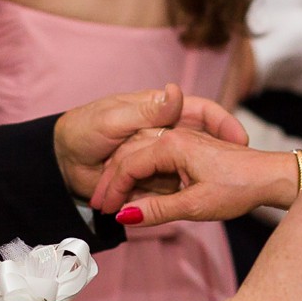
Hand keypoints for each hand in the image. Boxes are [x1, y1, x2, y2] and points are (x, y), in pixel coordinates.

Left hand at [52, 83, 248, 204]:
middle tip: (228, 176)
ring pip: (186, 172)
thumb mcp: (113, 118)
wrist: (60, 161)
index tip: (240, 139)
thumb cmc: (83, 129)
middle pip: (201, 146)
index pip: (202, 111)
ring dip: (192, 185)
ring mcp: (159, 159)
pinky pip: (168, 191)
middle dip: (216, 161)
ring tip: (202, 198)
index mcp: (160, 110)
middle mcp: (164, 133)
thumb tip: (176, 91)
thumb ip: (146, 110)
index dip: (224, 122)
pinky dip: (170, 200)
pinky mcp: (150, 181)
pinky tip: (171, 209)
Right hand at [92, 126, 301, 223]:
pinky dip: (139, 173)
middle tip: (99, 205)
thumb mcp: (195, 205)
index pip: (128, 165)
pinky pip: (153, 156)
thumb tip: (126, 217)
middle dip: (111, 182)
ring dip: (123, 176)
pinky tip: (135, 190)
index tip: (104, 210)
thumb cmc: (239, 188)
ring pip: (139, 154)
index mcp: (171, 145)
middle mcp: (172, 136)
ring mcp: (180, 139)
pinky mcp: (187, 147)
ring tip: (112, 199)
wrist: (270, 176)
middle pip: (128, 156)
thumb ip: (158, 209)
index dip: (113, 190)